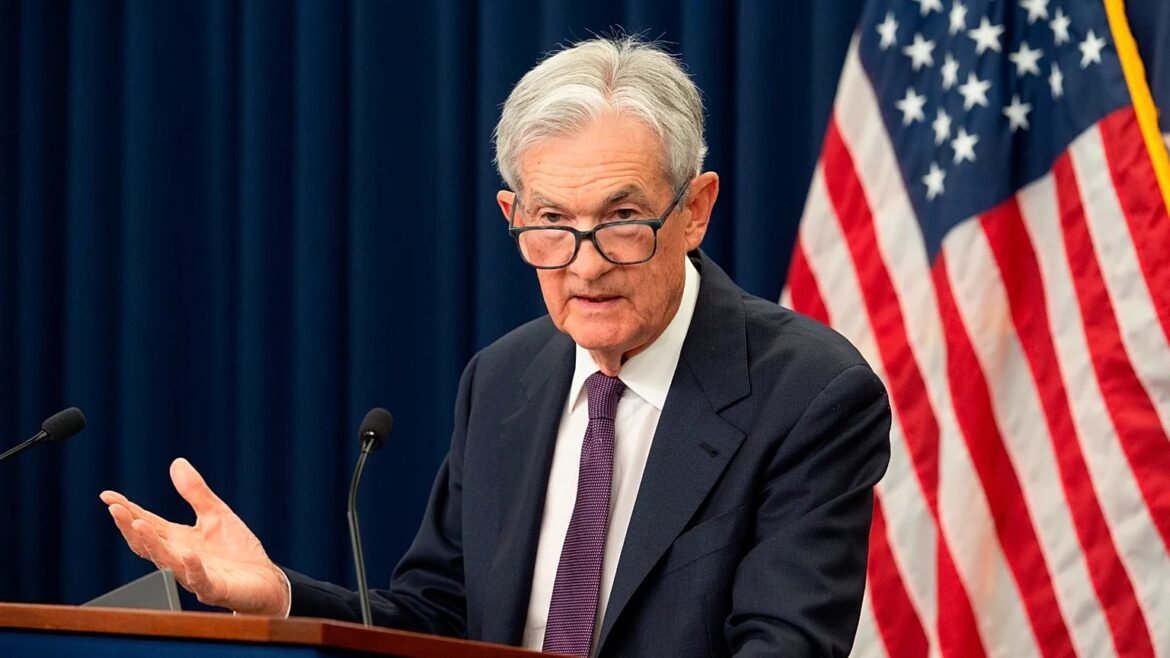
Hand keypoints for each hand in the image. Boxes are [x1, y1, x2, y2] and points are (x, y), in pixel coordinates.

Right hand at [100, 458, 289, 615]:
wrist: (265, 582)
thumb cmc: (237, 551)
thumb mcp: (216, 514)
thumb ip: (196, 493)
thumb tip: (177, 462)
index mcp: (178, 540)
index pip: (147, 524)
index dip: (127, 510)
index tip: (107, 496)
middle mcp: (180, 558)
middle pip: (149, 543)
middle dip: (130, 526)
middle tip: (115, 509)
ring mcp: (196, 575)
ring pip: (168, 562)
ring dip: (152, 545)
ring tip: (138, 525)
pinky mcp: (216, 589)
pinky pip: (201, 580)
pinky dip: (193, 569)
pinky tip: (188, 555)